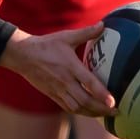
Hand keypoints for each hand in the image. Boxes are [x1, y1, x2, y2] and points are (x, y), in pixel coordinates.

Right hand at [0, 25, 116, 116]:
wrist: (23, 55)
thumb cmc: (46, 45)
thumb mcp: (66, 36)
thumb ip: (86, 33)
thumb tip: (103, 25)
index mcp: (70, 66)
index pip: (89, 82)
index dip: (101, 94)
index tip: (113, 101)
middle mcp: (64, 81)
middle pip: (85, 100)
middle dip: (101, 108)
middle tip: (116, 110)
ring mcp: (58, 90)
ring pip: (77, 107)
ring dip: (92, 113)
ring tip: (106, 113)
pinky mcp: (52, 95)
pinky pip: (68, 108)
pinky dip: (81, 112)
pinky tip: (90, 112)